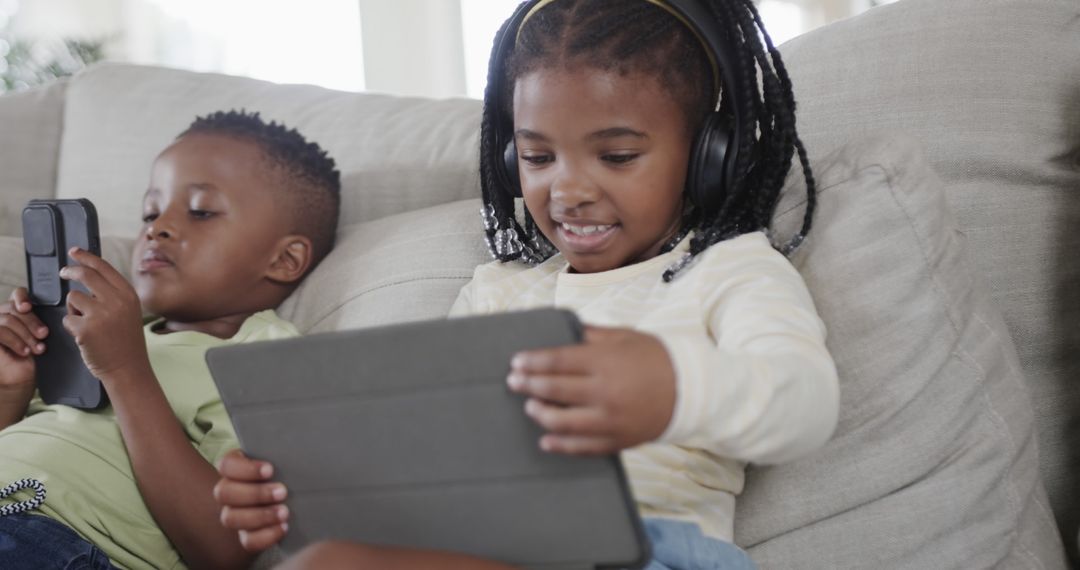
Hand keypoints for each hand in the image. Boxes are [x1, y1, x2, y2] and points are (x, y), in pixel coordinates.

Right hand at [0, 287, 45, 394]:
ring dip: (26, 335)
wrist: (20, 378)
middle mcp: (2, 315)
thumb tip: (56, 310)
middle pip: (14, 308)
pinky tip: (24, 351)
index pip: (17, 293)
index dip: (22, 297)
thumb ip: (40, 319)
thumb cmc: (33, 355)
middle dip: (31, 322)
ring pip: (8, 320)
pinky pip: (0, 331)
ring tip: (37, 348)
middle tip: (43, 335)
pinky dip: (14, 341)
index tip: (29, 307)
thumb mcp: (39, 334)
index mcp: (15, 310)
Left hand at [59, 247, 148, 380]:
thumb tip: (90, 272)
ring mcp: (100, 314)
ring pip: (73, 297)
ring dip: (73, 308)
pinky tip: (85, 336)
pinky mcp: (85, 328)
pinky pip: (68, 318)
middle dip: (70, 271)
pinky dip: (72, 326)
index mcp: (128, 294)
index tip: (75, 252)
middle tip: (63, 273)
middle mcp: (116, 301)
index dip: (86, 256)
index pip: (103, 267)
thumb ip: (113, 293)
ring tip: (86, 322)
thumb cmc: (126, 340)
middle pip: (85, 275)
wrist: (128, 367)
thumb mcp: (129, 311)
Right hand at [214, 449, 289, 551]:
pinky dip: (265, 536)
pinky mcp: (247, 535)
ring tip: (284, 512)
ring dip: (259, 516)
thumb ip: (285, 454)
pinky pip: (247, 541)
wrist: (303, 497)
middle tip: (282, 492)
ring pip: (230, 518)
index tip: (270, 470)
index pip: (226, 465)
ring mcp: (235, 514)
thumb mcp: (289, 460)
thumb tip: (296, 447)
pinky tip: (284, 527)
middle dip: (255, 493)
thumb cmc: (293, 472)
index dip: (245, 469)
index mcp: (237, 467)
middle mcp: (230, 490)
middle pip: (223, 493)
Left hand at [507, 326, 676, 454]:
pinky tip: (546, 440)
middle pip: (555, 389)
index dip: (533, 362)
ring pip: (563, 421)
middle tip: (513, 382)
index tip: (516, 362)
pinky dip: (561, 445)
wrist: (690, 390)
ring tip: (530, 407)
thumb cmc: (656, 358)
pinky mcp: (617, 440)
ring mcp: (610, 419)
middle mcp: (605, 392)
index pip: (558, 361)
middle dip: (529, 385)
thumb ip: (591, 334)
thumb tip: (561, 330)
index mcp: (606, 361)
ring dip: (541, 414)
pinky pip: (583, 447)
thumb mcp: (625, 336)